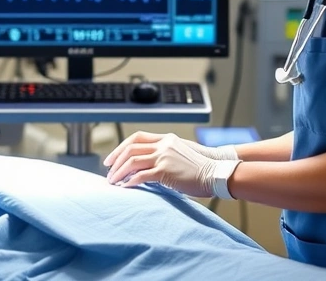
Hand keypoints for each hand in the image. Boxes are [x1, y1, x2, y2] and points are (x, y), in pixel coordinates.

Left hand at [104, 132, 232, 197]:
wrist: (217, 173)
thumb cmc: (201, 167)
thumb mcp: (181, 153)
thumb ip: (165, 154)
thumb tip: (147, 165)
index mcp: (166, 138)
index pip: (136, 137)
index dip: (121, 147)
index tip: (112, 159)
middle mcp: (163, 145)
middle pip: (130, 148)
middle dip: (115, 161)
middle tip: (108, 173)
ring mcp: (164, 157)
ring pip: (132, 161)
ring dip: (119, 172)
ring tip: (113, 182)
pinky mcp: (165, 171)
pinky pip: (141, 176)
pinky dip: (130, 182)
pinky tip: (126, 188)